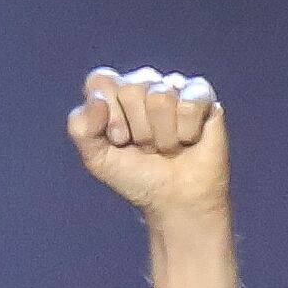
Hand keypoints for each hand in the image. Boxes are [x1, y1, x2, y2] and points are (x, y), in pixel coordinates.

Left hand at [69, 66, 239, 287]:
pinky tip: (188, 143)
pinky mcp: (205, 100)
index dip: (105, 115)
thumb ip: (82, 131)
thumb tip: (92, 105)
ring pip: (159, 92)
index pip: (100, 80)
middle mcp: (146, 87)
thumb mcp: (99, 162)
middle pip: (131, 85)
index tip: (117, 143)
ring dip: (161, 132)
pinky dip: (187, 127)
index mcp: (116, 97)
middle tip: (145, 150)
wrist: (177, 206)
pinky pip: (190, 96)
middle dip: (135, 127)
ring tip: (168, 150)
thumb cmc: (139, 185)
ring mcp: (176, 91)